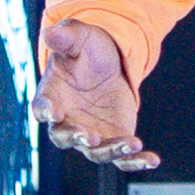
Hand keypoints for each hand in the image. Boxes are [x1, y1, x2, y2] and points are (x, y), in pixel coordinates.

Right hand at [35, 16, 157, 169]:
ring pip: (97, 151)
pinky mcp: (114, 138)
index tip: (53, 113)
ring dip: (112, 150)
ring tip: (132, 144)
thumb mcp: (79, 37)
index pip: (42, 108)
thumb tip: (49, 33)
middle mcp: (67, 121)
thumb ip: (65, 37)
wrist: (110, 62)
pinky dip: (136, 161)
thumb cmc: (86, 49)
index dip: (46, 111)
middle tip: (90, 137)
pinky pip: (123, 157)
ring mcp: (91, 134)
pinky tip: (152, 160)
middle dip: (78, 138)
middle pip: (66, 137)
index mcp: (51, 97)